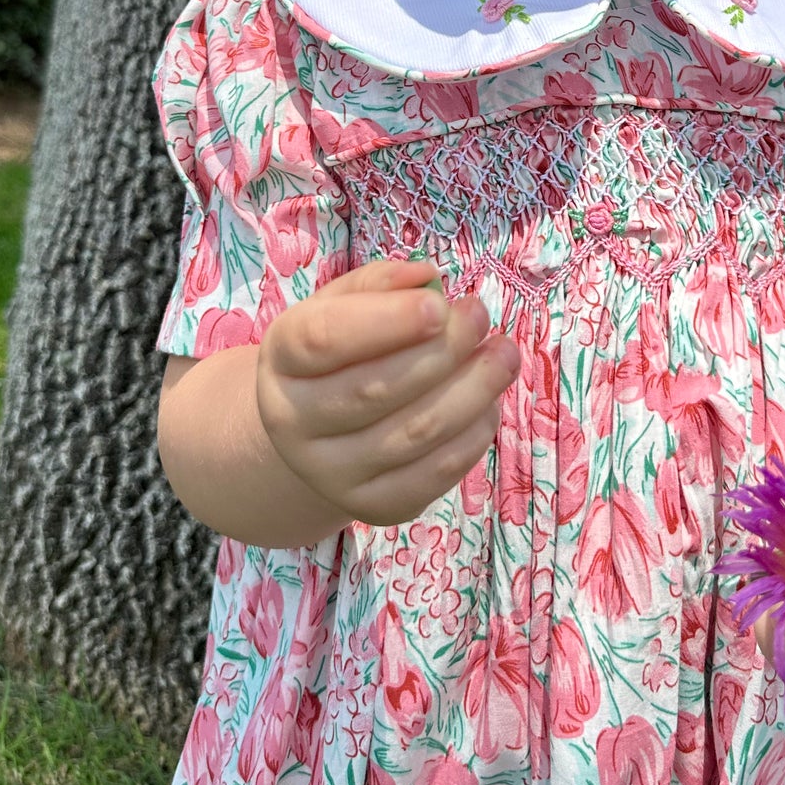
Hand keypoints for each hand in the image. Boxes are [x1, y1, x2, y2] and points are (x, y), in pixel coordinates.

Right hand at [256, 257, 520, 528]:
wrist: (315, 432)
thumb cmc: (339, 352)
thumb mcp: (343, 304)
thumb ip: (382, 283)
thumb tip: (428, 277)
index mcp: (281, 358)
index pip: (324, 340)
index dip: (385, 321)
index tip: (439, 304)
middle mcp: (293, 423)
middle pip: (375, 389)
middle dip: (443, 349)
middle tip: (479, 315)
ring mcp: (331, 474)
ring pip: (414, 434)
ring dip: (473, 389)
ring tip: (503, 353)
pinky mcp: (373, 507)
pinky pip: (434, 473)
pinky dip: (473, 434)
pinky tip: (488, 400)